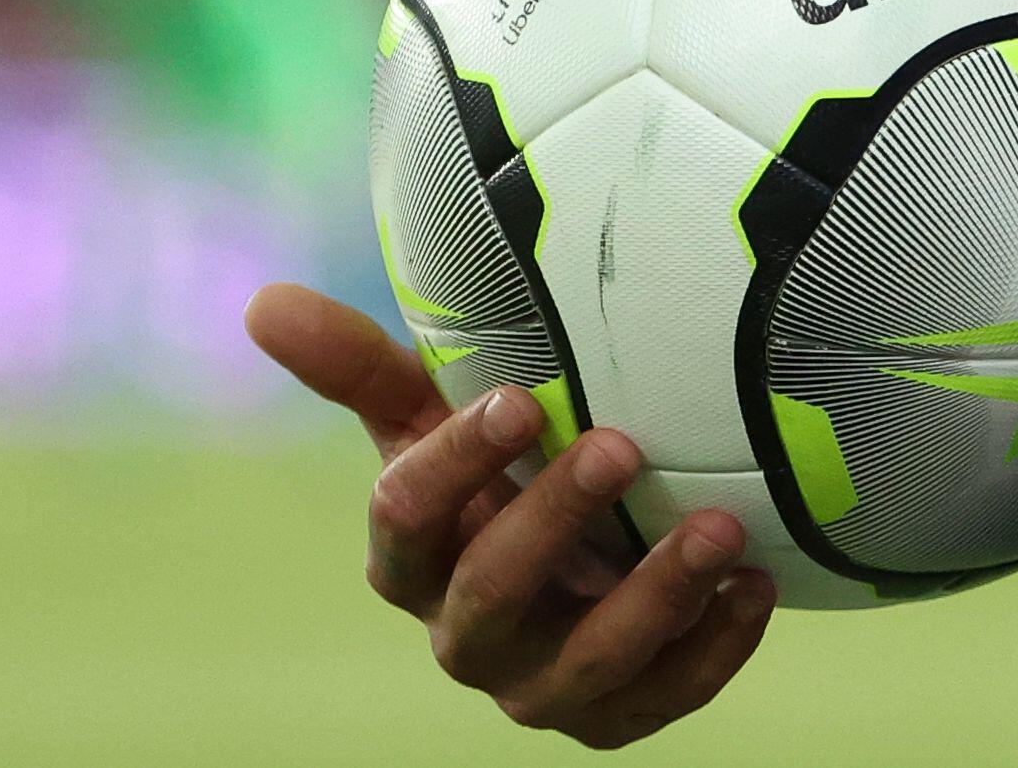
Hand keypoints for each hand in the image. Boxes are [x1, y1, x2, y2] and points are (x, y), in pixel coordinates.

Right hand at [249, 282, 776, 745]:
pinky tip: (753, 586)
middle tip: (623, 448)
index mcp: (412, 558)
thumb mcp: (430, 414)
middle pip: (492, 594)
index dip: (452, 465)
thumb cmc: (495, 470)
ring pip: (586, 663)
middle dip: (554, 524)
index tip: (515, 399)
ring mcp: (537, 685)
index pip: (404, 518)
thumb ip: (356, 365)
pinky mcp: (610, 717)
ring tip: (720, 529)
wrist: (579, 554)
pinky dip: (713, 650)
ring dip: (655, 598)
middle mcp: (463, 634)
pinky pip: (661, 700)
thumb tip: (263, 302)